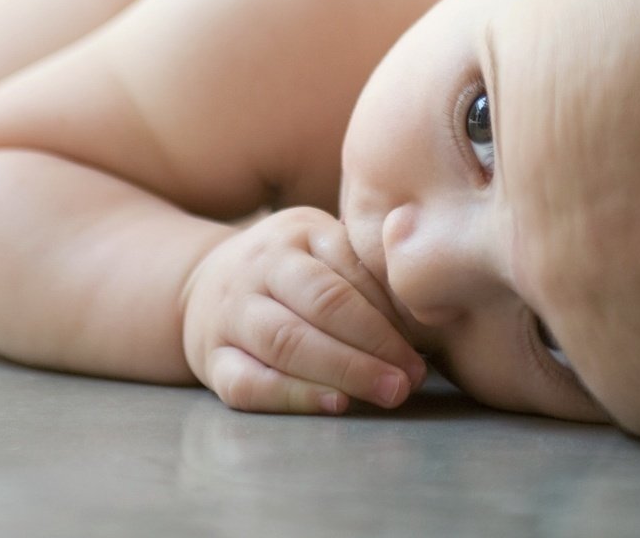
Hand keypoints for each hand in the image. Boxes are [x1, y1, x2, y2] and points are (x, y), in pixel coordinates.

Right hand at [180, 206, 426, 413]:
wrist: (202, 285)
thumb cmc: (292, 274)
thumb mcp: (325, 249)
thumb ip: (369, 271)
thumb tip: (437, 309)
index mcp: (298, 233)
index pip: (350, 269)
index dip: (392, 309)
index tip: (428, 340)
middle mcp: (260, 268)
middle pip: (321, 304)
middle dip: (374, 342)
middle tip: (413, 375)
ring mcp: (231, 314)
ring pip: (285, 341)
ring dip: (344, 369)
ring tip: (388, 391)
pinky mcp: (212, 360)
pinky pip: (248, 382)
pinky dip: (293, 396)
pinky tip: (336, 404)